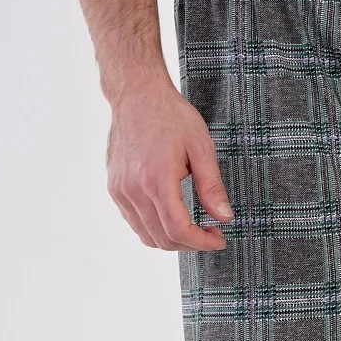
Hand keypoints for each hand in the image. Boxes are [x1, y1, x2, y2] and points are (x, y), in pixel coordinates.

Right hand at [106, 77, 232, 249]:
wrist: (136, 95)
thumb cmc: (170, 116)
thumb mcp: (201, 148)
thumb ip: (212, 187)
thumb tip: (225, 218)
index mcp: (156, 180)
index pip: (178, 230)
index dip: (202, 243)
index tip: (218, 240)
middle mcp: (133, 189)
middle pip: (163, 239)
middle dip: (190, 244)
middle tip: (210, 233)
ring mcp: (121, 190)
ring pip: (147, 236)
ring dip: (172, 240)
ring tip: (193, 227)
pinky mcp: (115, 188)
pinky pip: (135, 223)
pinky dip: (155, 228)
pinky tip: (171, 216)